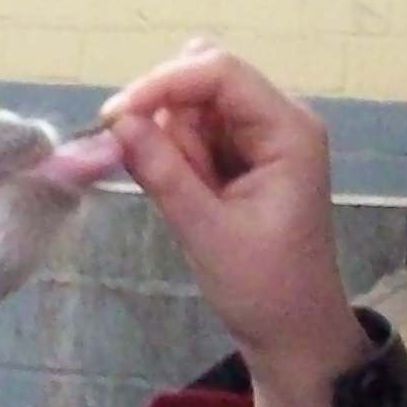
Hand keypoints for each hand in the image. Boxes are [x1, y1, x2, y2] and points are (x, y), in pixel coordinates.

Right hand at [102, 41, 370, 406]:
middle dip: (166, 119)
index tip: (113, 118)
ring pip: (194, 107)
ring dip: (172, 144)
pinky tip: (189, 196)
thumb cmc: (263, 288)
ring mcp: (262, 137)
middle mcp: (280, 120)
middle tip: (154, 173)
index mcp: (289, 131)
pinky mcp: (243, 155)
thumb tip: (118, 121)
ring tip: (191, 201)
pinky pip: (196, 133)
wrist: (293, 332)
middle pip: (204, 80)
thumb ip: (162, 171)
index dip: (161, 84)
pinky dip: (177, 156)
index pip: (219, 73)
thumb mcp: (205, 231)